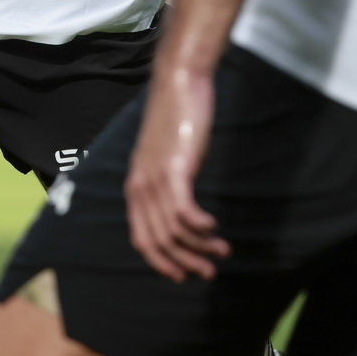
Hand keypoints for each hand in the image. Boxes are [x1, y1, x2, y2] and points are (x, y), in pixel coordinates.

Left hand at [124, 62, 227, 281]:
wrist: (179, 81)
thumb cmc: (176, 116)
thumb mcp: (166, 155)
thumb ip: (167, 180)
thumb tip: (180, 204)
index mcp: (135, 186)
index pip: (141, 238)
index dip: (160, 262)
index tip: (182, 274)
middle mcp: (140, 185)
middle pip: (159, 240)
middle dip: (184, 262)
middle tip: (208, 272)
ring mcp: (156, 177)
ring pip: (174, 230)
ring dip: (199, 247)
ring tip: (221, 252)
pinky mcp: (175, 167)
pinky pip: (184, 210)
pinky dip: (199, 226)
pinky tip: (214, 228)